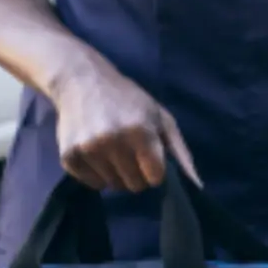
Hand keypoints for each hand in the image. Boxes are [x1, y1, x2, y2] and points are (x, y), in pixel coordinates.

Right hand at [50, 66, 198, 192]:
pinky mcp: (69, 156)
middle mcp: (114, 142)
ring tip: (112, 149)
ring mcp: (89, 150)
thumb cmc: (128, 100)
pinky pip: (92, 184)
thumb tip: (197, 185)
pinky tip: (96, 152)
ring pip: (113, 186)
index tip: (149, 157)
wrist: (81, 81)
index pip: (155, 177)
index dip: (155, 170)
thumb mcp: (160, 117)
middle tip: (130, 152)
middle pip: (134, 185)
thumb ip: (180, 151)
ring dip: (116, 173)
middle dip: (136, 173)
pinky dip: (97, 174)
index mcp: (141, 131)